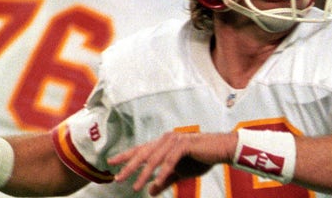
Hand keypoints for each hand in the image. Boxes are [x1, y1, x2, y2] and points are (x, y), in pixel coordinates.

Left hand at [107, 132, 235, 195]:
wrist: (220, 150)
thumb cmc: (200, 159)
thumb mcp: (179, 173)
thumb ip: (164, 181)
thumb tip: (150, 191)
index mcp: (163, 143)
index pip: (141, 149)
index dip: (126, 156)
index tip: (111, 162)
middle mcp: (166, 139)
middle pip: (143, 153)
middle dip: (129, 166)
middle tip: (118, 177)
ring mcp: (175, 140)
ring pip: (155, 159)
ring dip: (144, 174)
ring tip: (136, 186)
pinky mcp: (184, 145)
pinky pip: (170, 161)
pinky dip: (163, 173)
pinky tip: (157, 183)